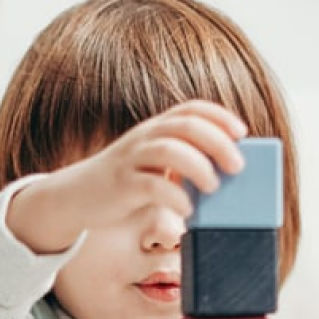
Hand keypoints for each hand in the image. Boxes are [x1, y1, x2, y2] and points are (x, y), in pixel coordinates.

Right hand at [5, 101, 246, 253]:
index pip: (190, 109)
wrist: (76, 197)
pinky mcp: (121, 186)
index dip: (219, 116)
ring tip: (214, 187)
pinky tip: (188, 209)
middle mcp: (144, 139)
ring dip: (198, 166)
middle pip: (185, 127)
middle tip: (237, 166)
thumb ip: (180, 163)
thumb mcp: (151, 165)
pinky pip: (151, 185)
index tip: (242, 132)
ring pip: (169, 150)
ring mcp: (131, 161)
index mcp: (154, 130)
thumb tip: (224, 174)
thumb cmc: (124, 184)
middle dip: (217, 143)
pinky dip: (175, 196)